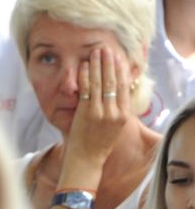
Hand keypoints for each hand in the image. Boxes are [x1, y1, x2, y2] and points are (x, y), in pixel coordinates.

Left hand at [63, 47, 132, 171]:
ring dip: (97, 65)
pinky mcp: (85, 114)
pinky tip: (84, 66)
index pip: (124, 86)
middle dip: (109, 63)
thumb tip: (118, 92)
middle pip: (113, 81)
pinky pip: (85, 91)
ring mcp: (99, 113)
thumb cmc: (99, 144)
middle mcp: (114, 112)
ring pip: (99, 84)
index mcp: (124, 114)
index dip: (121, 69)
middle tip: (106, 48)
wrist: (86, 160)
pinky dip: (85, 77)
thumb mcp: (115, 127)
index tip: (118, 56)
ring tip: (95, 52)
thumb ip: (119, 110)